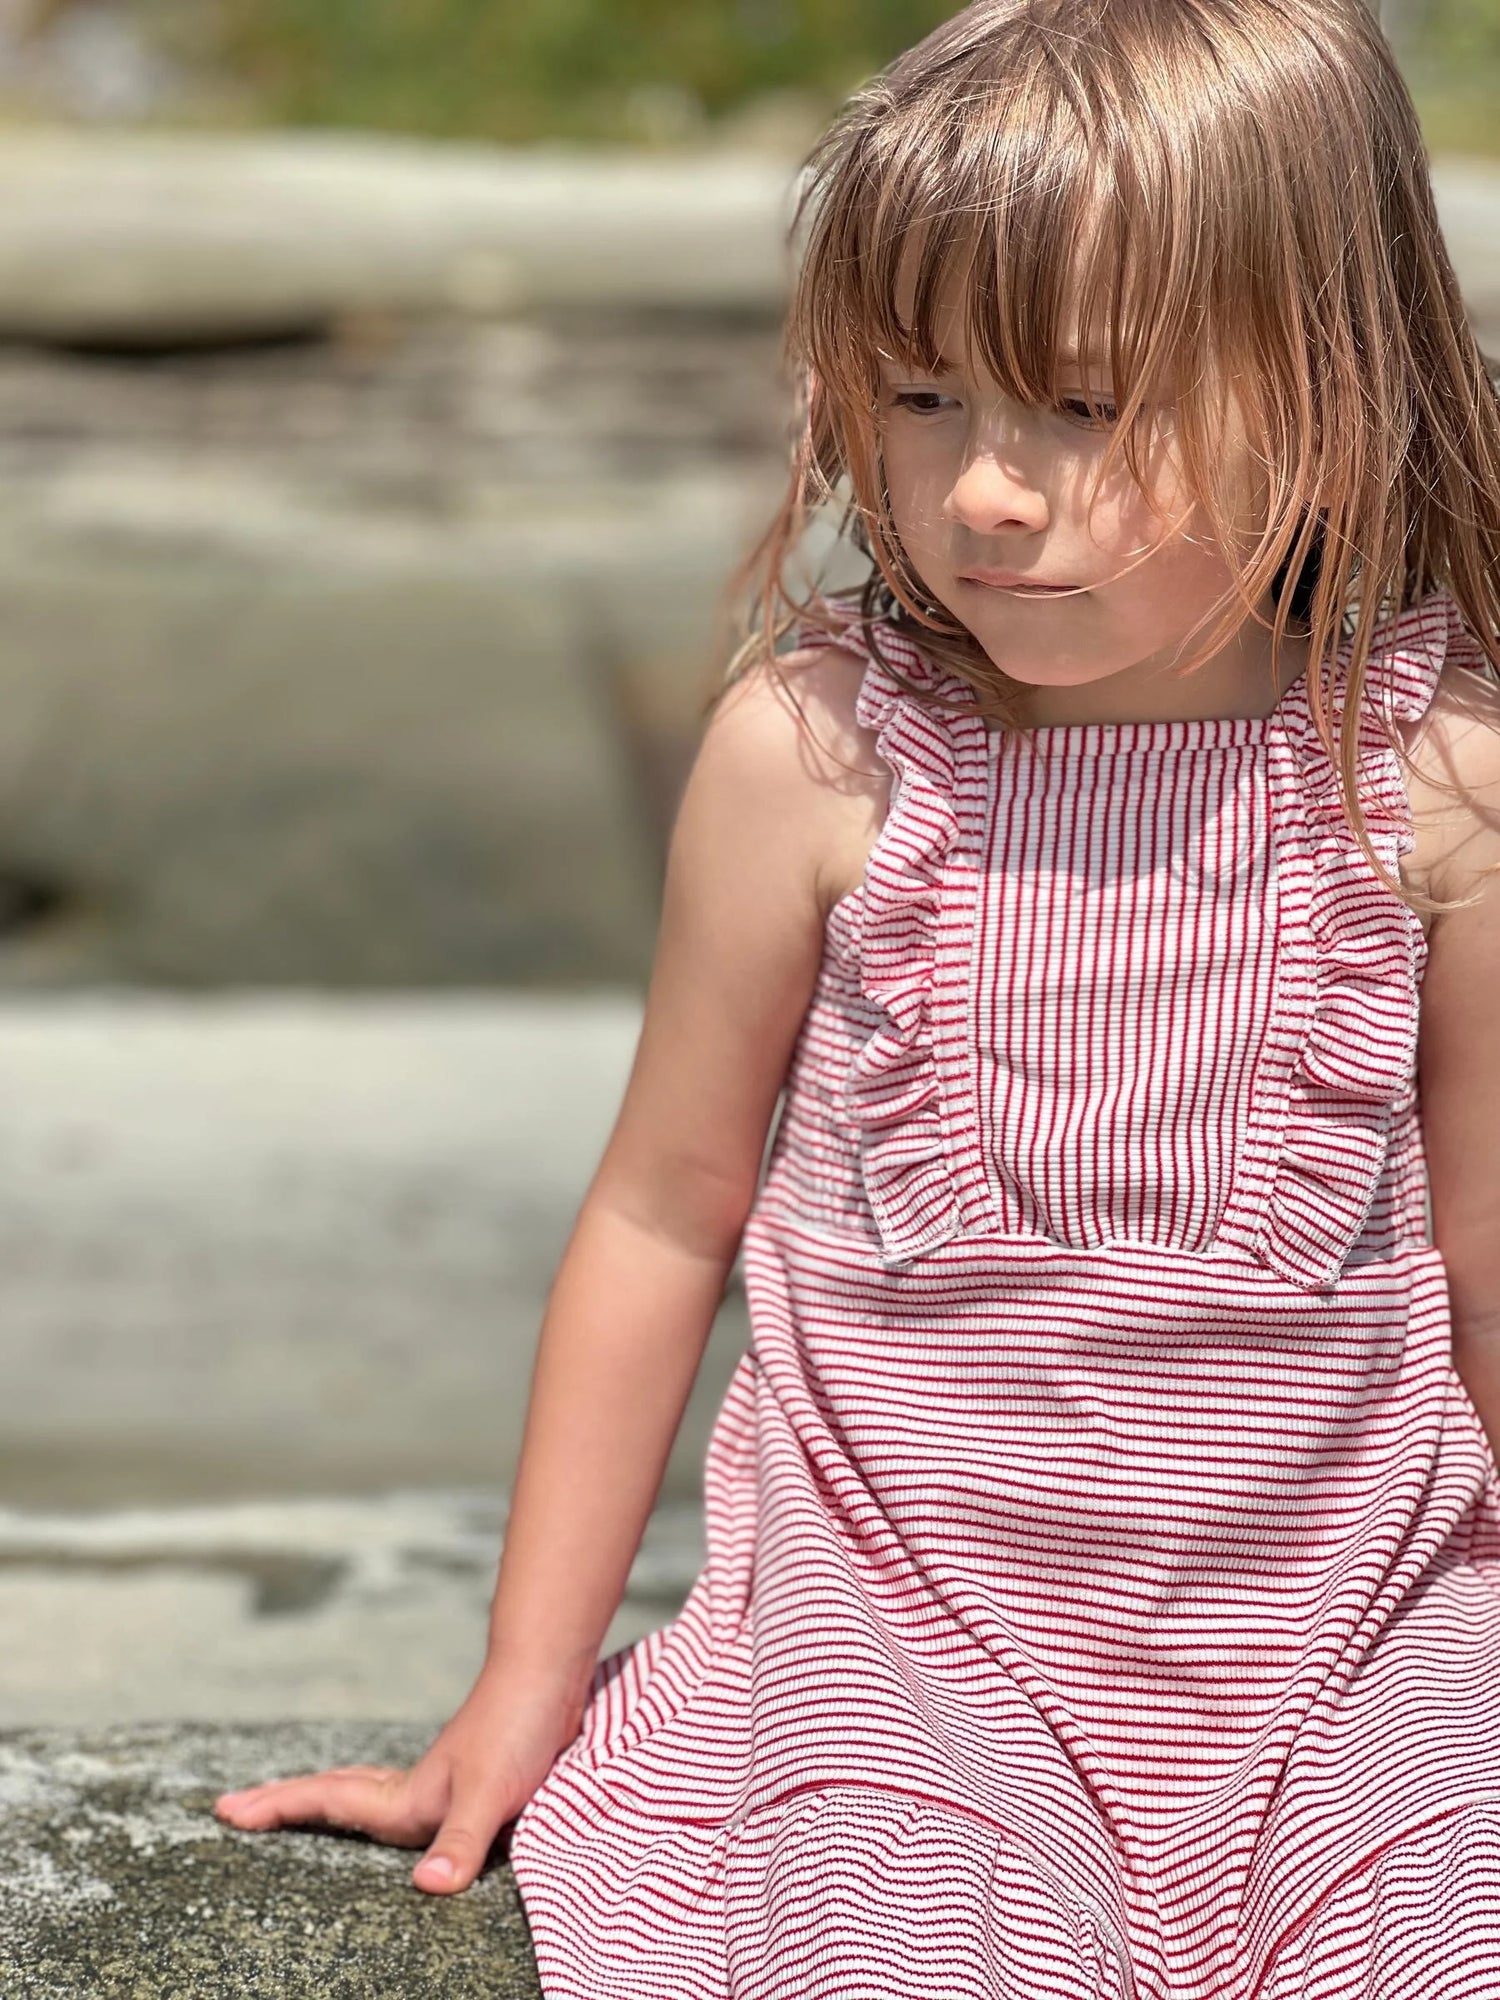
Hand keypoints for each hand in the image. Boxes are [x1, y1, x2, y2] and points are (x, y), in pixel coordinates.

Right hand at [213, 1666, 587, 1894]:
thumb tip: (427, 1887)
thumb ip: (461, 1841)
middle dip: (283, 1803)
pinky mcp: (470, 1782)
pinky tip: (395, 1817)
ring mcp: (440, 1784)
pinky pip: (404, 1800)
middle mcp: (415, 1791)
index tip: (227, 1811)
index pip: (329, 1802)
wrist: (550, 1675)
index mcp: (408, 1799)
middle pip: (334, 1794)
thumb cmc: (518, 1731)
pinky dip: (378, 1806)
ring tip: (291, 1808)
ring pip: (366, 1793)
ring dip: (324, 1800)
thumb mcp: (491, 1793)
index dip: (280, 1808)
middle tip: (232, 1808)